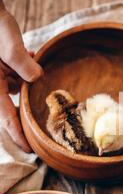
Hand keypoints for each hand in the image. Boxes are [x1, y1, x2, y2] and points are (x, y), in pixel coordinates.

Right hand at [0, 2, 42, 151]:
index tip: (30, 149)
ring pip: (13, 87)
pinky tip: (32, 57)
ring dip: (26, 81)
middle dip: (27, 105)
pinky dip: (22, 70)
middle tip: (45, 116)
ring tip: (36, 69)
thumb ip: (23, 64)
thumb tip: (38, 78)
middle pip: (10, 104)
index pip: (6, 116)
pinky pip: (12, 73)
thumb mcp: (9, 43)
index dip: (18, 134)